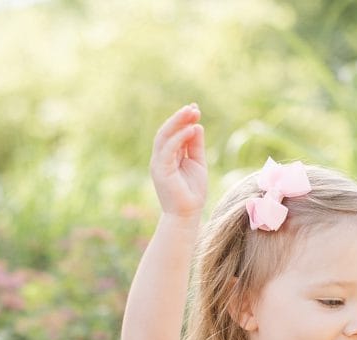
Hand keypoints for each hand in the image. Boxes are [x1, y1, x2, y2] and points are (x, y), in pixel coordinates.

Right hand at [150, 104, 206, 219]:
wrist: (186, 215)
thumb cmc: (192, 193)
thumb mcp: (198, 163)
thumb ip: (195, 146)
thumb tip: (197, 126)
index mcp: (168, 156)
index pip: (173, 133)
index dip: (183, 120)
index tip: (195, 109)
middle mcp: (160, 158)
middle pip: (166, 131)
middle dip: (180, 118)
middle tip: (194, 107)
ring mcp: (159, 163)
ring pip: (164, 136)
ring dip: (178, 122)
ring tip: (192, 112)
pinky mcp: (161, 170)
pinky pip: (169, 149)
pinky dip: (179, 138)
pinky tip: (191, 129)